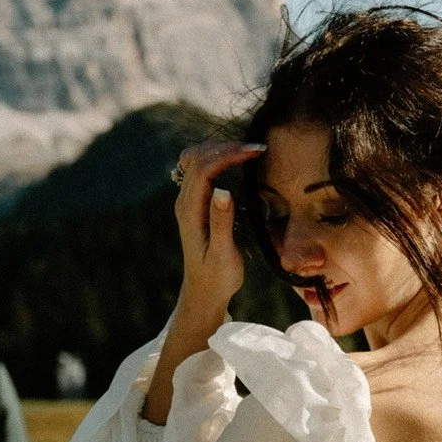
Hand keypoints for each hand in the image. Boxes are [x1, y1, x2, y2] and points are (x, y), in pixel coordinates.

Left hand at [170, 138, 263, 330]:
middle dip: (227, 148)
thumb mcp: (223, 254)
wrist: (204, 293)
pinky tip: (234, 160)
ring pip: (196, 160)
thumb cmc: (217, 277)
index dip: (228, 155)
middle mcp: (184, 203)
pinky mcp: (194, 204)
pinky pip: (199, 170)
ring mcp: (187, 202)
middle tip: (258, 149)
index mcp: (190, 213)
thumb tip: (223, 191)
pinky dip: (216, 158)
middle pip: (198, 159)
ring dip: (221, 150)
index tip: (255, 152)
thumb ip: (221, 223)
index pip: (204, 170)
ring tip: (248, 151)